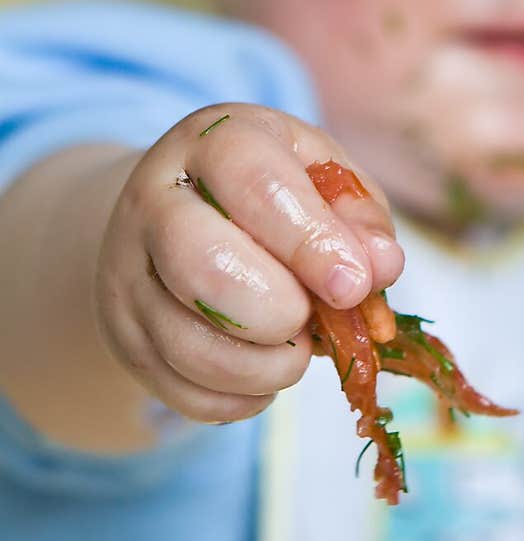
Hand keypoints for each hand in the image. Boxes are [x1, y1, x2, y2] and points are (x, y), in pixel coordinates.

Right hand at [95, 104, 404, 423]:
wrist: (175, 209)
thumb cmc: (268, 191)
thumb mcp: (320, 176)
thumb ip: (360, 216)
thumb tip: (381, 267)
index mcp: (213, 144)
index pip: (255, 187)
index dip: (311, 243)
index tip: (353, 287)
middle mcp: (155, 202)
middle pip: (205, 267)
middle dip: (279, 312)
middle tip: (313, 318)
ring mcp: (129, 273)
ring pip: (190, 345)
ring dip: (267, 367)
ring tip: (296, 350)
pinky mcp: (124, 335)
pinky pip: (185, 392)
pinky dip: (241, 397)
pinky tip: (264, 370)